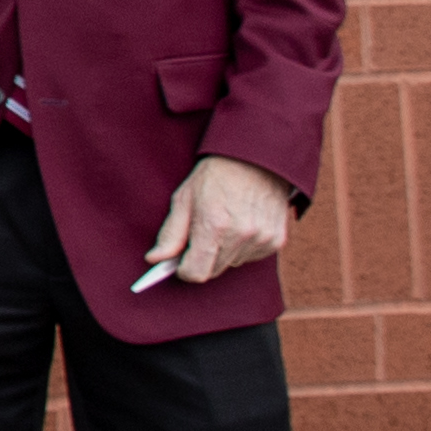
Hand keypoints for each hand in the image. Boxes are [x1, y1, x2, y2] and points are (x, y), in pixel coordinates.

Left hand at [139, 153, 293, 286]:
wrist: (256, 158)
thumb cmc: (215, 176)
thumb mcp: (184, 199)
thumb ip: (170, 234)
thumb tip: (154, 259)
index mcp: (214, 226)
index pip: (196, 273)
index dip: (184, 269)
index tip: (180, 259)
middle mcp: (241, 235)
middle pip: (213, 271)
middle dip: (202, 258)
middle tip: (201, 233)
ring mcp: (262, 238)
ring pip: (233, 263)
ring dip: (224, 252)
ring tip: (224, 222)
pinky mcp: (277, 240)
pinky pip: (252, 257)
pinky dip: (243, 247)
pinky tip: (242, 224)